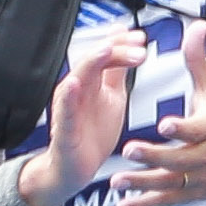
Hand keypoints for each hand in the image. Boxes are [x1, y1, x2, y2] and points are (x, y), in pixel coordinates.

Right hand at [38, 24, 149, 205]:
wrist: (77, 167)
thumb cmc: (92, 131)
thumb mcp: (113, 96)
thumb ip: (118, 71)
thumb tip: (129, 45)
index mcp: (91, 81)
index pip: (105, 54)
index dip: (122, 43)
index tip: (141, 37)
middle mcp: (77, 90)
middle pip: (93, 60)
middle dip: (115, 50)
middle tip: (138, 47)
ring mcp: (69, 108)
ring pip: (76, 79)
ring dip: (91, 63)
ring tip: (106, 50)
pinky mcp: (65, 130)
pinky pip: (65, 112)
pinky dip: (68, 97)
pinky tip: (73, 84)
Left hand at [111, 25, 205, 205]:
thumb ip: (199, 60)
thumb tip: (196, 25)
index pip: (195, 129)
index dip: (181, 127)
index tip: (164, 123)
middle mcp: (204, 156)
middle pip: (178, 158)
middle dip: (154, 156)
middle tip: (129, 150)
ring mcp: (195, 178)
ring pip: (168, 182)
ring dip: (141, 183)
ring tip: (116, 181)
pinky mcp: (187, 193)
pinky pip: (164, 200)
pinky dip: (142, 204)